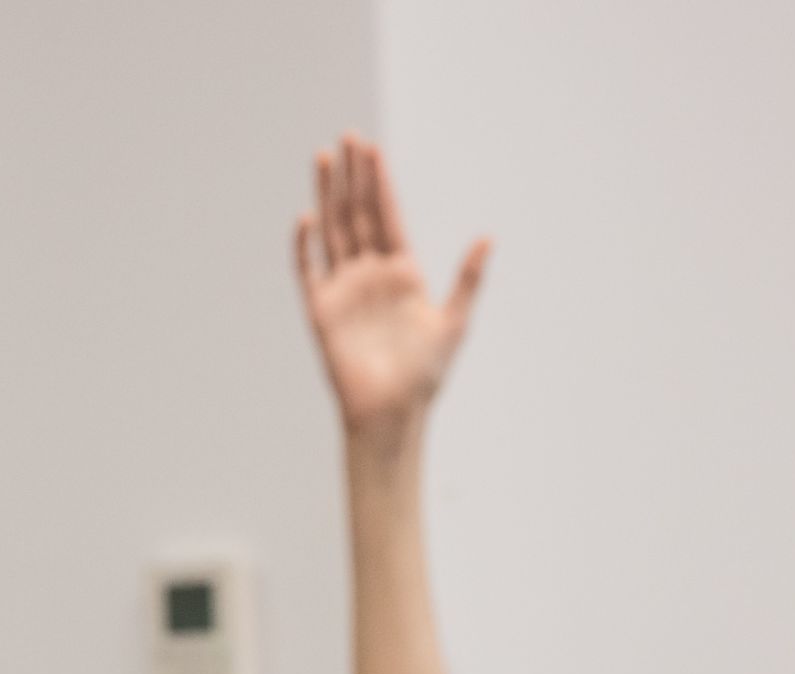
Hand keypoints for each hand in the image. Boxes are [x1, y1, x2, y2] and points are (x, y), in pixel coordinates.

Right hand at [295, 133, 487, 437]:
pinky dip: (305, 245)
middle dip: (353, 176)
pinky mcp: (321, 310)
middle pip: (358, 214)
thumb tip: (489, 237)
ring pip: (333, 231)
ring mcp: (343, 289)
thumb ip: (467, 278)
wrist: (392, 413)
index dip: (380, 183)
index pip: (388, 216)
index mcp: (402, 272)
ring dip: (328, 195)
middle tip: (349, 138)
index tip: (373, 149)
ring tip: (324, 158)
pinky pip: (308, 270)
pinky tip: (307, 217)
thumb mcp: (454, 321)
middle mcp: (370, 274)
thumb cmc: (425, 374)